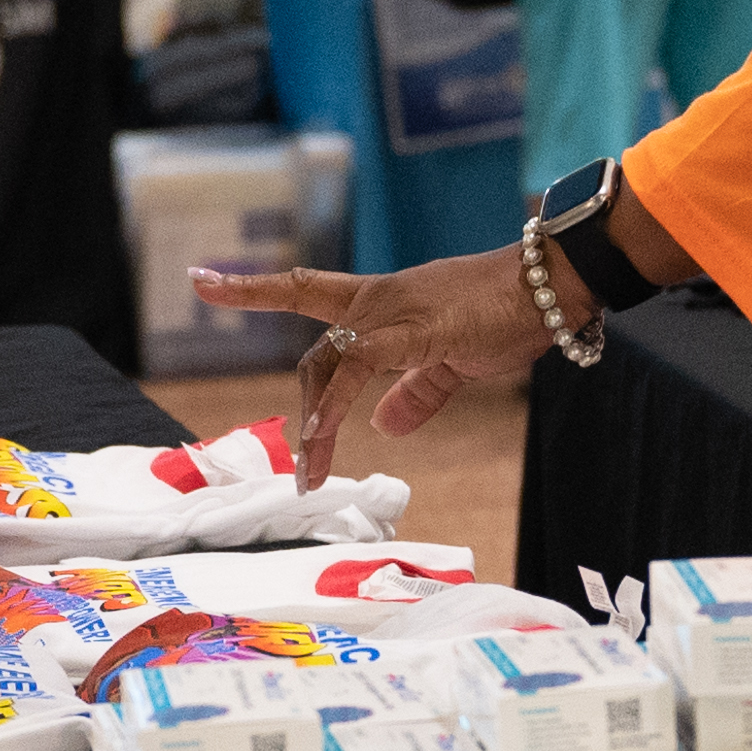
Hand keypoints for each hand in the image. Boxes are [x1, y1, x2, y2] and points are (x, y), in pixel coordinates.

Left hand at [198, 243, 551, 445]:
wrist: (552, 283)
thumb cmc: (509, 313)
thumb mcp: (455, 362)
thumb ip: (418, 393)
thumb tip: (386, 425)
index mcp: (383, 303)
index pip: (304, 292)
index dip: (251, 289)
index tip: (200, 278)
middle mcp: (376, 299)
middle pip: (317, 354)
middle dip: (304, 410)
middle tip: (305, 467)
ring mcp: (392, 311)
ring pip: (329, 363)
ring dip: (313, 422)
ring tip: (311, 472)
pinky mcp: (414, 329)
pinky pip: (360, 368)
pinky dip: (336, 404)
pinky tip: (324, 435)